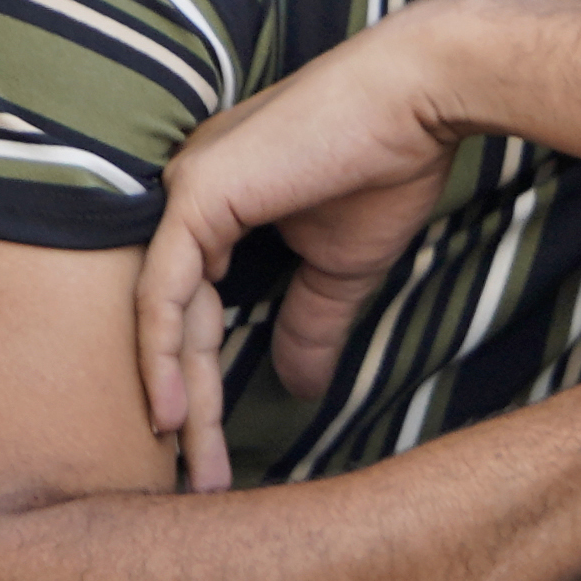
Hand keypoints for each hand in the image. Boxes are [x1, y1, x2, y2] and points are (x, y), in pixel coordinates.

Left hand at [135, 13, 477, 490]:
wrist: (419, 96)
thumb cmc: (389, 164)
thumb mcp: (344, 267)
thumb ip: (312, 324)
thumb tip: (300, 389)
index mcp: (214, 215)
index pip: (198, 317)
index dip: (206, 388)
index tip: (216, 454)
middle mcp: (184, 206)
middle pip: (173, 327)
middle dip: (189, 412)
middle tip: (198, 483)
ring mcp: (180, 197)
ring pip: (162, 319)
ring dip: (177, 399)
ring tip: (186, 468)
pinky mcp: (193, 197)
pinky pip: (163, 292)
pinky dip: (161, 354)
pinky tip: (169, 412)